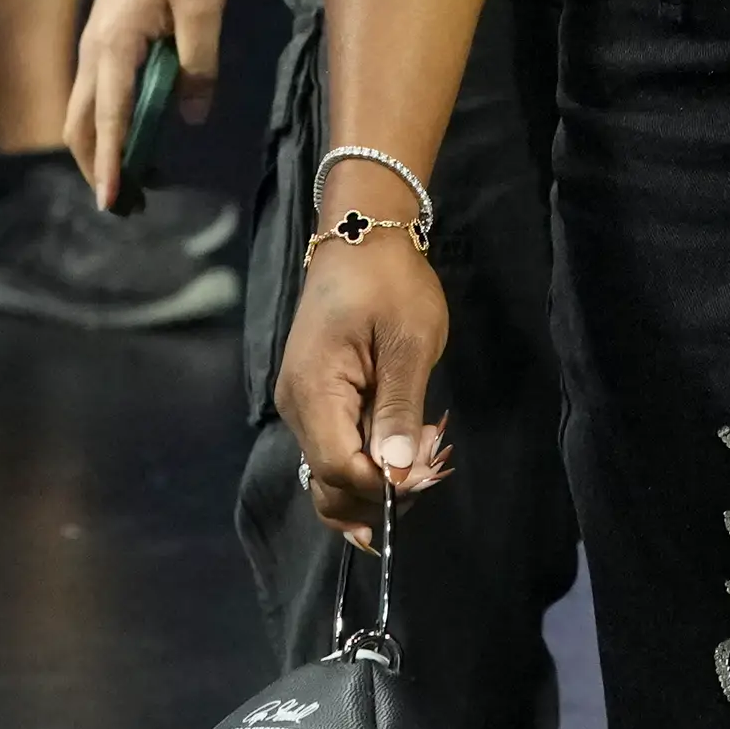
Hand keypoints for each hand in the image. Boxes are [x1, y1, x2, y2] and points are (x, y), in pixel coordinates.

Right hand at [66, 0, 225, 206]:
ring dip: (102, 145)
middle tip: (128, 203)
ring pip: (83, 108)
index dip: (112, 165)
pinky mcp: (104, 34)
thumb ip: (199, 66)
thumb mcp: (205, 12)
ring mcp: (94, 41)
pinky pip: (97, 88)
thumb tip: (191, 116)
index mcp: (115, 46)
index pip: (110, 120)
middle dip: (97, 166)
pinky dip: (109, 118)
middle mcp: (94, 49)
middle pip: (79, 124)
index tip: (113, 203)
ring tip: (136, 177)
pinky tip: (140, 128)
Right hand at [276, 225, 456, 547]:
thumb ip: (400, 409)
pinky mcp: (315, 399)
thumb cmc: (390, 281)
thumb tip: (399, 474)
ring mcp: (302, 405)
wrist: (361, 235)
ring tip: (422, 466)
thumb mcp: (409, 341)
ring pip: (329, 473)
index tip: (430, 471)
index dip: (383, 486)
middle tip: (432, 471)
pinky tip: (399, 463)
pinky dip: (365, 464)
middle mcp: (297, 407)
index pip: (338, 469)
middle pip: (328, 481)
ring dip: (374, 483)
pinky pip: (334, 449)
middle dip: (379, 493)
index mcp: (314, 391)